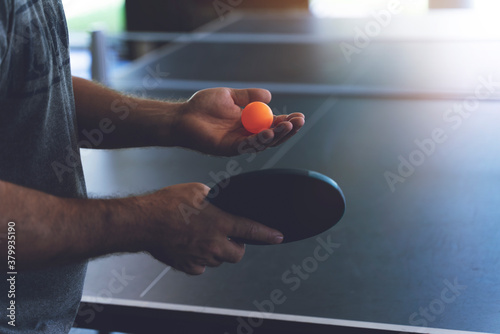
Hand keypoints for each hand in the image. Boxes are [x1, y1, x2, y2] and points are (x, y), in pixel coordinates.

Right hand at [135, 183, 283, 274]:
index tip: (278, 237)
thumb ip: (215, 198)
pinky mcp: (188, 266)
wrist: (143, 222)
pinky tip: (190, 245)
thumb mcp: (196, 190)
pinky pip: (202, 266)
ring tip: (202, 236)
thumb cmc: (167, 203)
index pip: (251, 230)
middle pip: (238, 254)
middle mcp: (213, 243)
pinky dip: (200, 259)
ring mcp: (201, 258)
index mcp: (219, 222)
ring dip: (217, 251)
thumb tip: (220, 201)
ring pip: (219, 260)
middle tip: (227, 236)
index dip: (268, 234)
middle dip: (237, 246)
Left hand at [169, 88, 304, 155]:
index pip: (273, 124)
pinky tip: (270, 132)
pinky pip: (248, 146)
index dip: (287, 122)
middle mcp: (246, 135)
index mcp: (249, 123)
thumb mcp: (229, 96)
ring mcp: (239, 144)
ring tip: (290, 125)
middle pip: (273, 136)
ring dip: (278, 135)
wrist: (182, 116)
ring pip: (264, 143)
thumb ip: (248, 96)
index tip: (300, 116)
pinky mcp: (229, 149)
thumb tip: (269, 96)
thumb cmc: (202, 106)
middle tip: (300, 121)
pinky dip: (260, 140)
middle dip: (288, 130)